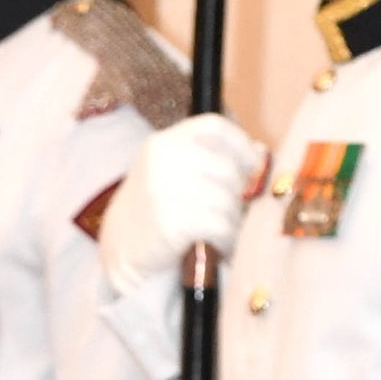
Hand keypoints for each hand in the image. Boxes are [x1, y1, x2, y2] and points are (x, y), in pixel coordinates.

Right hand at [95, 114, 263, 297]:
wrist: (120, 252)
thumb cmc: (154, 213)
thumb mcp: (171, 174)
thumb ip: (208, 159)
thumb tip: (260, 153)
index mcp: (162, 143)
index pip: (214, 127)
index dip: (241, 144)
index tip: (253, 165)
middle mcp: (162, 160)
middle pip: (228, 168)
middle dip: (239, 194)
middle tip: (234, 214)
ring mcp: (164, 190)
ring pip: (227, 200)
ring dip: (234, 221)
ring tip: (224, 233)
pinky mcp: (171, 222)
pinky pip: (220, 225)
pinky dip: (226, 239)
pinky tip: (218, 246)